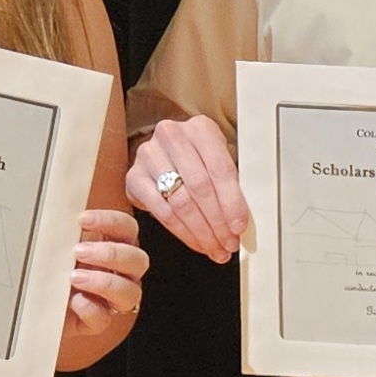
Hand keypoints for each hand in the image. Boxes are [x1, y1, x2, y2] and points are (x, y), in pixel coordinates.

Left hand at [57, 207, 147, 366]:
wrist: (29, 301)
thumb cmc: (47, 266)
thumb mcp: (56, 243)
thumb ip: (66, 230)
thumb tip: (58, 212)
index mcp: (114, 246)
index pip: (127, 229)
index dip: (111, 222)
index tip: (83, 220)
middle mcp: (120, 273)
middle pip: (138, 261)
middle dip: (111, 254)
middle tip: (79, 251)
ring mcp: (111, 300)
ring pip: (130, 293)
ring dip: (104, 282)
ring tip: (74, 277)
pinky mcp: (96, 322)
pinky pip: (103, 319)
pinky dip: (89, 309)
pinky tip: (73, 300)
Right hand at [125, 103, 248, 263]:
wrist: (164, 155)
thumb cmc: (198, 161)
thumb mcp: (218, 163)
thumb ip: (231, 186)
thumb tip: (241, 224)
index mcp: (200, 128)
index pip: (220, 169)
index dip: (232, 202)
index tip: (239, 227)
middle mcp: (172, 135)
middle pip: (200, 187)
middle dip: (217, 222)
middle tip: (228, 244)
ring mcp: (149, 154)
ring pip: (181, 202)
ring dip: (201, 232)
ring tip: (215, 248)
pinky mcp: (134, 176)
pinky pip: (162, 211)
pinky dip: (182, 232)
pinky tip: (196, 242)